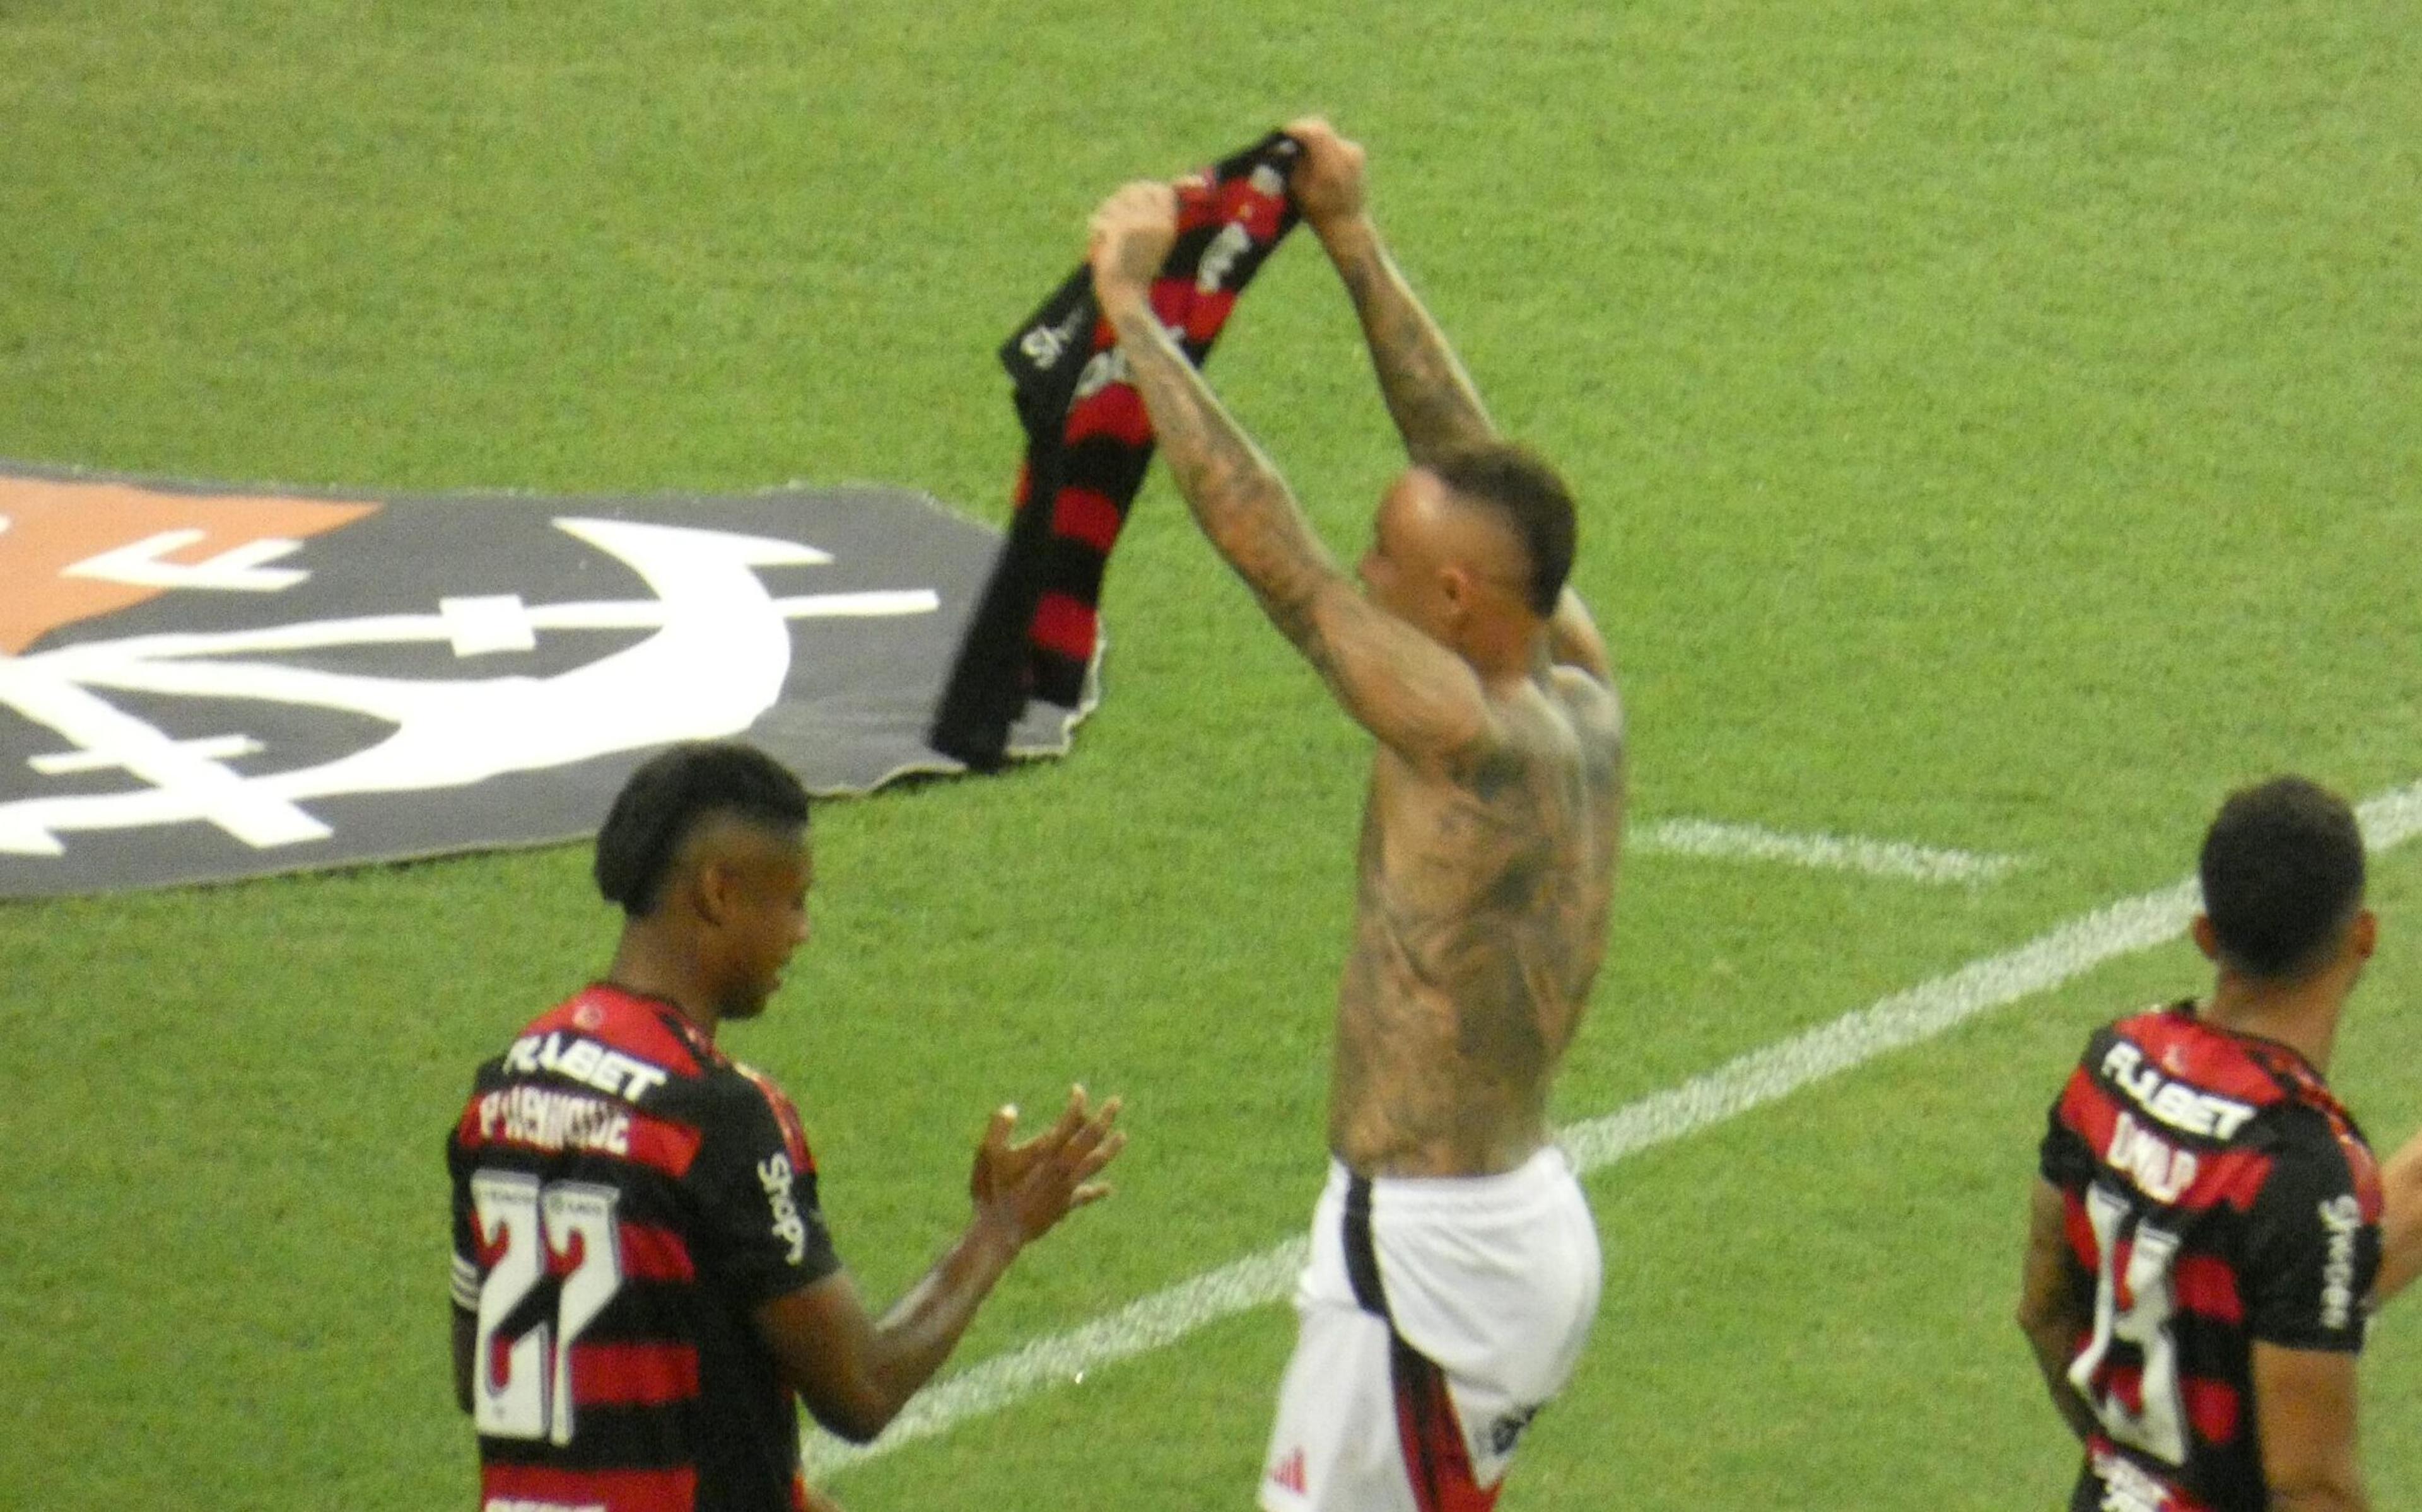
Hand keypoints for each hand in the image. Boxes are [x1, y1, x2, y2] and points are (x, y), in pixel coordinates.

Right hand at [968, 1085, 1124, 1248]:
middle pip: (1091, 1138)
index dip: (1077, 1104)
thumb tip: (1011, 1107)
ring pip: (1095, 1163)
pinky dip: (1097, 1190)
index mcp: (1046, 1152)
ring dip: (1110, 1148)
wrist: (1000, 1232)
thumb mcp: (987, 1156)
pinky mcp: (1065, 1205)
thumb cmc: (992, 1191)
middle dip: (1105, 1118)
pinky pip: (1086, 1195)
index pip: (1070, 1122)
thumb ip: (998, 1129)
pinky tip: (1108, 1189)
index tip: (1079, 1090)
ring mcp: (1067, 1187)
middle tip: (1117, 1102)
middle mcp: (1063, 1167)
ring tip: (1123, 1136)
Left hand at [1087, 181, 1177, 310]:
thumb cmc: (1137, 271)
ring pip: (1113, 202)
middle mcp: (1157, 222)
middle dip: (1120, 200)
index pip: (1161, 190)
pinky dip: (1095, 231)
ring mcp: (1139, 224)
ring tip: (1107, 235)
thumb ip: (1155, 214)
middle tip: (1114, 220)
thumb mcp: (1156, 241)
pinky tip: (1100, 244)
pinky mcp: (1120, 230)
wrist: (1126, 296)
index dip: (1144, 191)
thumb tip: (1149, 189)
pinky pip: (1099, 218)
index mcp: (1169, 225)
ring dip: (1105, 215)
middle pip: (1135, 189)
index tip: (1132, 206)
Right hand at [1285, 116, 1366, 231]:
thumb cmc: (1318, 211)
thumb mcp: (1298, 189)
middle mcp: (1346, 154)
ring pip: (1328, 133)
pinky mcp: (1358, 152)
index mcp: (1331, 164)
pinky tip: (1317, 156)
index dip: (1296, 129)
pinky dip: (1324, 145)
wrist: (1348, 223)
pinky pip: (1336, 141)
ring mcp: (1355, 151)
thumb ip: (1293, 164)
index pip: (1313, 132)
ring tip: (1301, 147)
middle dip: (1303, 129)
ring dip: (1313, 137)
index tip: (1283, 132)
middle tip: (1289, 135)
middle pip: (1321, 127)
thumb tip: (1283, 145)